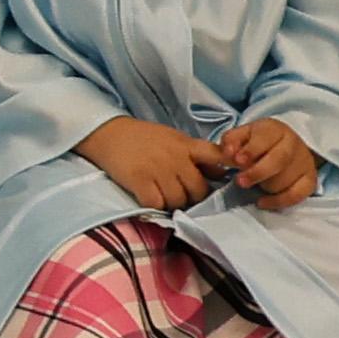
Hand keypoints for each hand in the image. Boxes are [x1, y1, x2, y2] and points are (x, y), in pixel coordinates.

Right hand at [73, 115, 214, 209]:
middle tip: (180, 194)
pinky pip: (157, 203)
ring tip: (162, 195)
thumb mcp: (173, 138)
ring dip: (172, 203)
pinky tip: (148, 196)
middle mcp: (175, 158)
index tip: (231, 179)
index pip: (216, 157)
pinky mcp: (140, 180)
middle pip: (198, 190)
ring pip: (178, 200)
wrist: (107, 132)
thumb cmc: (142, 137)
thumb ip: (196, 154)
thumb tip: (221, 171)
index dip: (227, 169)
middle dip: (191, 197)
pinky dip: (154, 205)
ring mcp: (158, 169)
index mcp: (186, 145)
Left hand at [208, 118, 322, 207]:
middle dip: (257, 172)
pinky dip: (278, 201)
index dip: (251, 151)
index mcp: (275, 129)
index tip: (237, 161)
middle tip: (240, 181)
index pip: (265, 138)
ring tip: (255, 183)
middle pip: (279, 160)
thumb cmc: (259, 142)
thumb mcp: (242, 135)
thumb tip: (227, 152)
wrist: (286, 146)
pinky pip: (296, 195)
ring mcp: (304, 162)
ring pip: (285, 180)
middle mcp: (293, 143)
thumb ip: (231, 141)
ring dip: (265, 185)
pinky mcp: (310, 180)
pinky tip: (262, 201)